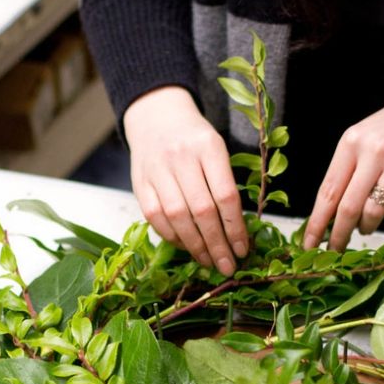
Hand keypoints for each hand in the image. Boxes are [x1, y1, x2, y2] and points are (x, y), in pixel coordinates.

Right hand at [123, 86, 247, 273]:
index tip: (243, 250)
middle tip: (228, 266)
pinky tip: (186, 246)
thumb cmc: (194, 139)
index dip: (236, 228)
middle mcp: (182, 157)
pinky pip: (155, 217)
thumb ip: (225, 184)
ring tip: (208, 261)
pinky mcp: (140, 182)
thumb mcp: (217, 150)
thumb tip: (237, 232)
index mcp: (209, 147)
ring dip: (195, 246)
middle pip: (203, 211)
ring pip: (178, 217)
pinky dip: (172, 236)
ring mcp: (157, 170)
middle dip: (217, 245)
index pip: (226, 196)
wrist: (156, 117)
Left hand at [302, 80, 383, 251]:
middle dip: (338, 235)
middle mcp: (374, 151)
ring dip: (366, 226)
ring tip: (367, 225)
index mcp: (352, 142)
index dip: (316, 223)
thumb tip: (327, 215)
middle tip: (335, 250)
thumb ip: (346, 169)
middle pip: (348, 207)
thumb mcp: (364, 138)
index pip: (328, 191)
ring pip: (373, 212)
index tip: (308, 244)